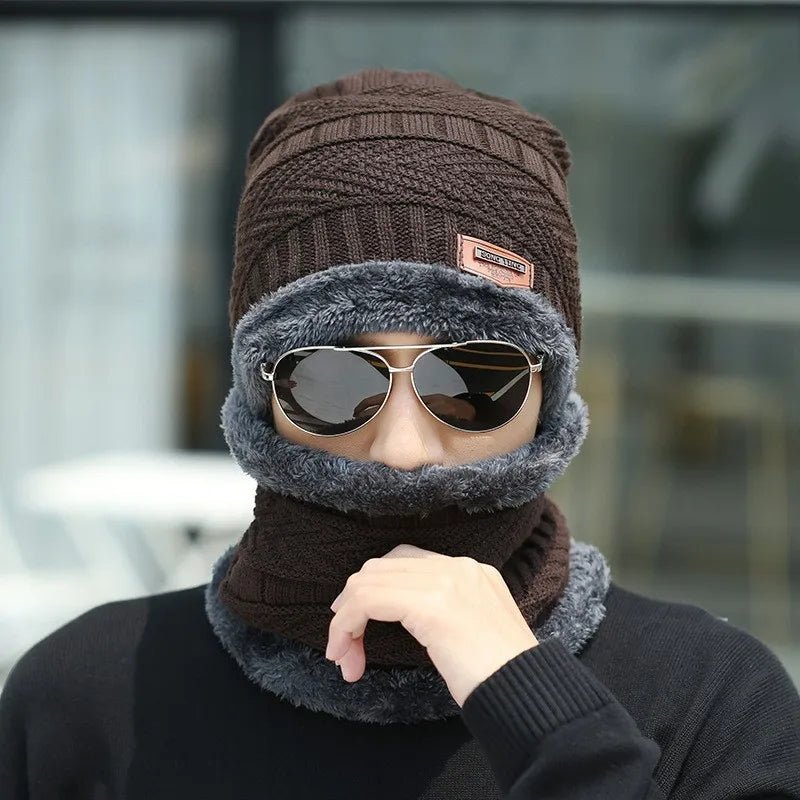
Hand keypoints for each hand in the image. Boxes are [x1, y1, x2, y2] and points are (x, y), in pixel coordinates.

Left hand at [325, 543, 538, 707]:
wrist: (528, 693)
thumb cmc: (503, 678)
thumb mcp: (475, 631)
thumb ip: (445, 613)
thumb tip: (407, 618)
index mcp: (472, 571)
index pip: (404, 562)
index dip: (372, 591)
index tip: (357, 627)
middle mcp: (458, 567)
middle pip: (381, 568)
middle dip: (353, 605)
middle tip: (342, 645)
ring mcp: (446, 581)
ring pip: (368, 582)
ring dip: (345, 620)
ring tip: (342, 656)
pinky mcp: (431, 604)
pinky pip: (368, 601)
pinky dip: (346, 625)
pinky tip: (345, 654)